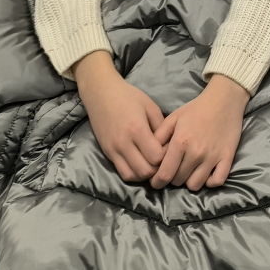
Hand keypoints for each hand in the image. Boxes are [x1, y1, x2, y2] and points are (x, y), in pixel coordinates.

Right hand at [75, 50, 165, 182]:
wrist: (101, 93)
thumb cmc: (129, 97)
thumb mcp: (150, 107)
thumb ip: (161, 127)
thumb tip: (169, 147)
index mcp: (137, 128)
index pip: (156, 157)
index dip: (166, 156)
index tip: (169, 148)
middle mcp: (123, 142)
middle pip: (145, 171)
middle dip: (157, 169)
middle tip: (162, 158)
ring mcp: (113, 150)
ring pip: (132, 176)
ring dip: (145, 173)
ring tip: (151, 162)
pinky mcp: (107, 153)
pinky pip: (122, 172)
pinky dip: (134, 173)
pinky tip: (140, 163)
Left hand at [151, 74, 250, 190]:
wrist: (224, 100)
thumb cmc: (196, 109)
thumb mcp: (173, 118)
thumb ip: (158, 137)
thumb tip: (151, 158)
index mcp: (181, 142)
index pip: (164, 174)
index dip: (157, 181)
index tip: (156, 180)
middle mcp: (196, 152)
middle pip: (178, 181)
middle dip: (172, 178)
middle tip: (174, 169)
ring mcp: (213, 157)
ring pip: (195, 185)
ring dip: (189, 181)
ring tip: (189, 171)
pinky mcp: (227, 158)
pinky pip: (217, 181)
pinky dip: (209, 181)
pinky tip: (205, 173)